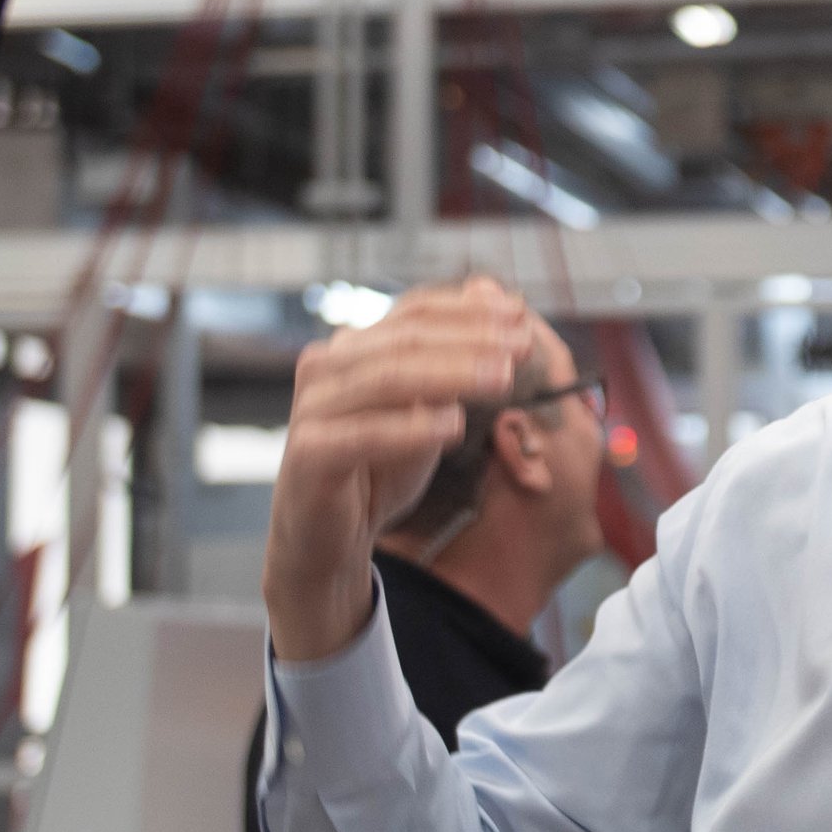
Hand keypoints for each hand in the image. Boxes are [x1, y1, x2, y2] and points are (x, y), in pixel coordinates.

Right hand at [263, 278, 533, 661]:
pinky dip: (411, 428)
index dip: (470, 311)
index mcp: (354, 348)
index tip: (522, 314)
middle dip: (471, 339)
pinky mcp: (309, 454)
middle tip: (522, 345)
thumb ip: (453, 361)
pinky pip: (363, 434)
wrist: (330, 540)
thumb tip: (489, 291)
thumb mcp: (427, 412)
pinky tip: (454, 426)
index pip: (414, 311)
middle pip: (405, 339)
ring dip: (451, 374)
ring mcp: (313, 408)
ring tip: (502, 378)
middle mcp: (327, 367)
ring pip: (387, 378)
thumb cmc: (378, 471)